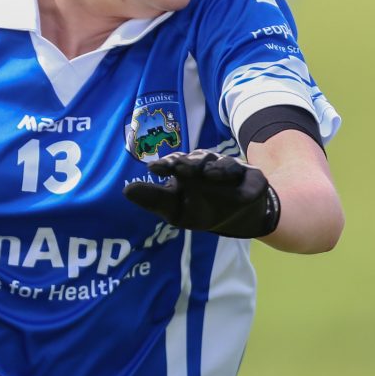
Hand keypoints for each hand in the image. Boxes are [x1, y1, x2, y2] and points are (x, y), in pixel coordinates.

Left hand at [123, 150, 280, 238]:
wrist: (237, 217)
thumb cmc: (202, 210)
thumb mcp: (174, 210)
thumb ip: (153, 200)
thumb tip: (125, 189)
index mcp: (185, 171)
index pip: (173, 162)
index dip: (165, 164)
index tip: (154, 168)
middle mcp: (205, 164)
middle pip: (195, 158)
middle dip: (188, 162)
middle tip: (180, 168)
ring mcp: (227, 167)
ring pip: (217, 161)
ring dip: (210, 166)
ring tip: (205, 173)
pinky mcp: (249, 174)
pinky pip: (242, 171)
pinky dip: (232, 173)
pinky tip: (225, 179)